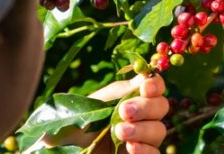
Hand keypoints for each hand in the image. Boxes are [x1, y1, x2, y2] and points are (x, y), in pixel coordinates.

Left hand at [43, 74, 168, 153]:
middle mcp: (140, 117)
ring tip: (120, 132)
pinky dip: (145, 150)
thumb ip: (117, 92)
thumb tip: (143, 76)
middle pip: (161, 107)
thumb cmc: (72, 128)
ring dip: (143, 129)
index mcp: (129, 98)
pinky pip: (154, 153)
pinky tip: (130, 148)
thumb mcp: (90, 106)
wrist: (62, 153)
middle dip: (146, 107)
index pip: (154, 86)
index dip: (155, 84)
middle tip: (125, 111)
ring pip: (159, 130)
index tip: (146, 87)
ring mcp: (142, 139)